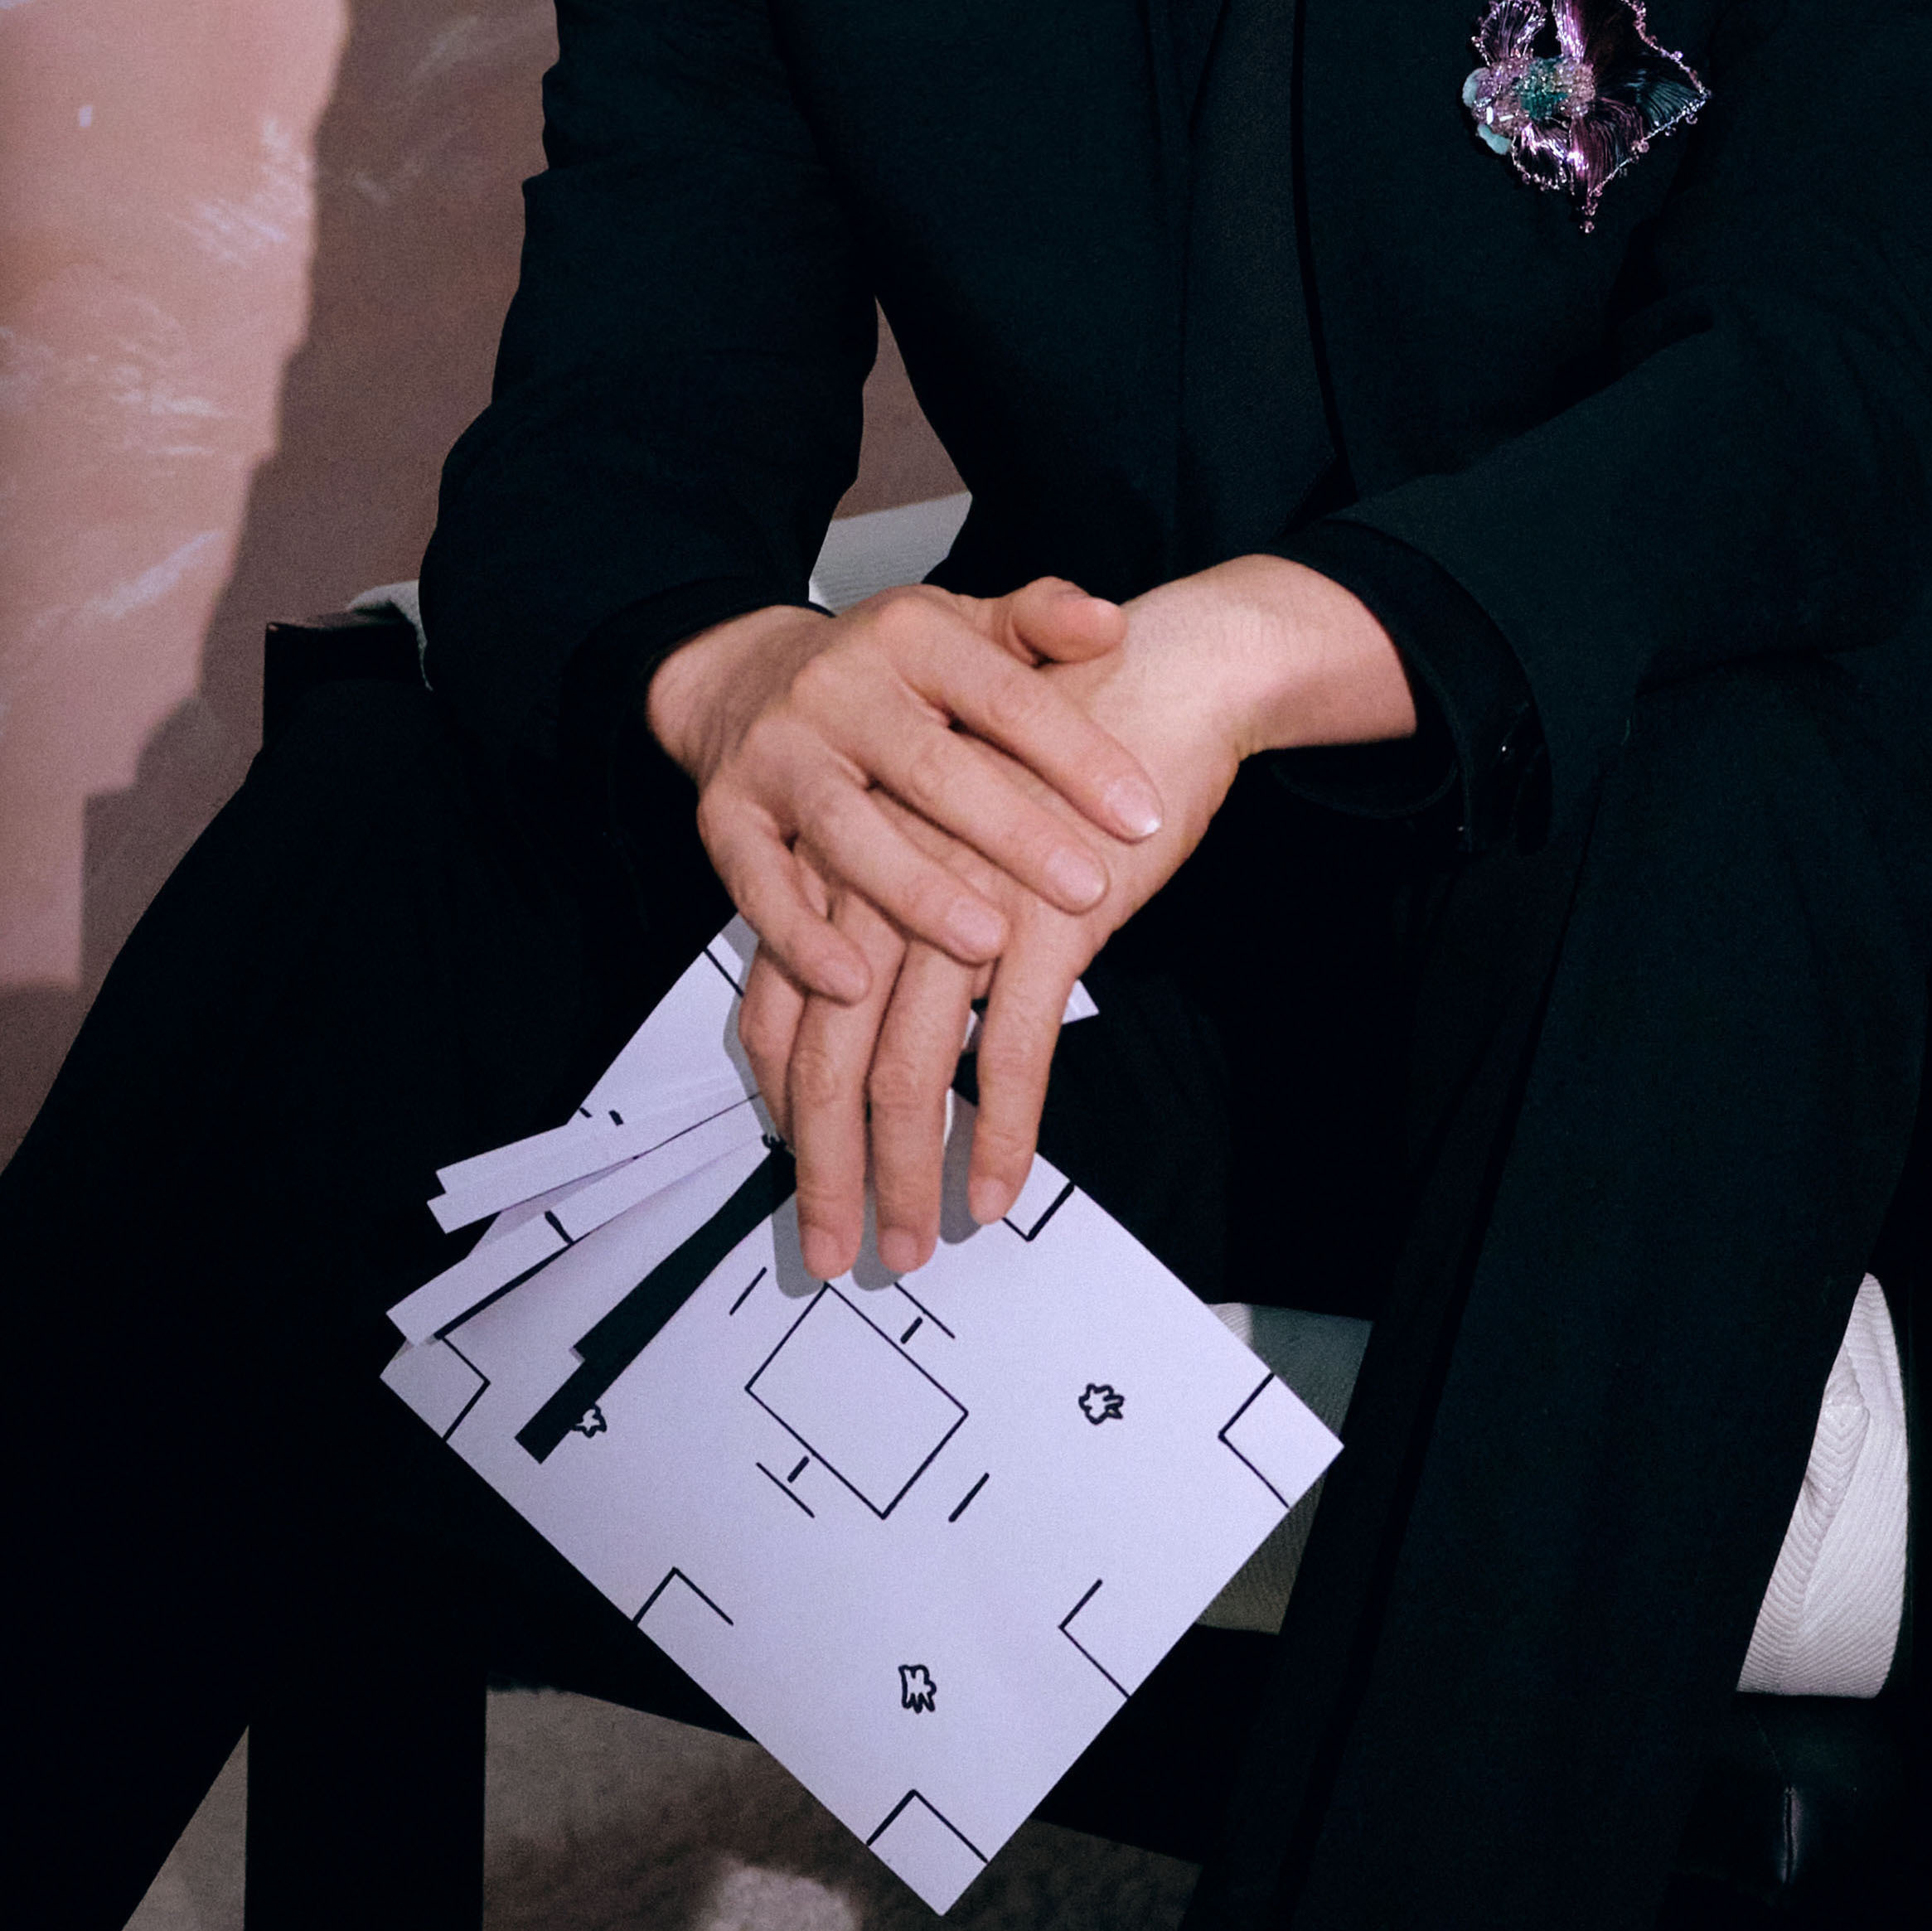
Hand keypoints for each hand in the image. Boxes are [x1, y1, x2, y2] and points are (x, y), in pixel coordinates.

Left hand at [651, 558, 1414, 1273]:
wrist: (1152, 676)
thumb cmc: (1048, 758)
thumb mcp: (945, 830)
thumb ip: (894, 911)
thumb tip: (862, 1013)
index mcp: (849, 867)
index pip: (779, 1012)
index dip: (782, 1112)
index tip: (797, 1180)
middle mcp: (885, 889)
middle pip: (826, 1061)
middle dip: (825, 1173)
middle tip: (838, 1254)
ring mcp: (962, 905)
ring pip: (907, 1072)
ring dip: (907, 1174)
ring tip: (915, 1243)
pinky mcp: (1046, 920)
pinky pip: (1009, 1053)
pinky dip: (998, 1133)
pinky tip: (995, 1188)